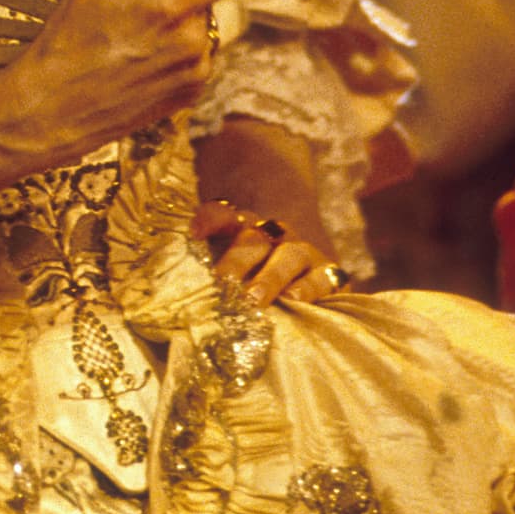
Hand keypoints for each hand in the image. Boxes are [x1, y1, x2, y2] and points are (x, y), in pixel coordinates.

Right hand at [0, 0, 243, 175]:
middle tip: (136, 8)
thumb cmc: (66, 42)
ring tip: (134, 39)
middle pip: (210, 0)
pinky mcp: (190, 95)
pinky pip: (198, 59)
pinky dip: (177, 55)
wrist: (52, 109)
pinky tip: (140, 61)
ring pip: (204, 29)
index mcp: (168, 6)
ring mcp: (194, 72)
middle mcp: (191, 41)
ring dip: (180, 28)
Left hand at [192, 199, 352, 307]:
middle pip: (253, 240)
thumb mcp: (235, 267)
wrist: (311, 273)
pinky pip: (321, 276)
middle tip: (223, 282)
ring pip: (288, 256)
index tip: (194, 232)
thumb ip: (214, 271)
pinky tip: (294, 299)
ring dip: (270, 277)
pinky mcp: (329, 272)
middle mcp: (274, 235)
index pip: (224, 215)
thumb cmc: (258, 276)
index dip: (210, 219)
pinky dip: (308, 287)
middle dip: (237, 261)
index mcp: (245, 227)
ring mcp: (303, 251)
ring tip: (254, 298)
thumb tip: (184, 290)